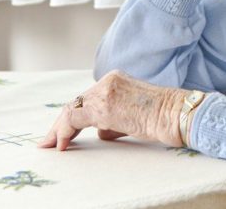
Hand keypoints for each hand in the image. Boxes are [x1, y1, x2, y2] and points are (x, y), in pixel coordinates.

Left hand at [38, 70, 186, 150]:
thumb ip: (113, 120)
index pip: (86, 98)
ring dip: (59, 130)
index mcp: (116, 80)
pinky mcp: (104, 106)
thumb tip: (99, 132)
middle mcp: (108, 81)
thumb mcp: (133, 115)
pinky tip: (62, 145)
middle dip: (60, 124)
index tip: (60, 134)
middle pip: (76, 103)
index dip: (70, 117)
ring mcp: (105, 92)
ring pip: (71, 109)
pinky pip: (74, 118)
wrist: (178, 114)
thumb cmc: (163, 117)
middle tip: (48, 142)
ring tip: (51, 145)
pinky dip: (64, 132)